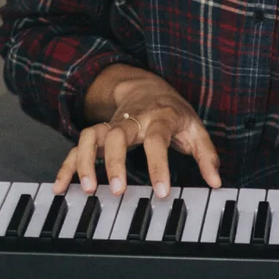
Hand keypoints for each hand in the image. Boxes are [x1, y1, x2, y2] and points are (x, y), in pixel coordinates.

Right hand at [54, 72, 220, 198]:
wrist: (146, 86)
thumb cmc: (172, 112)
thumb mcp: (194, 129)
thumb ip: (206, 155)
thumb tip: (216, 181)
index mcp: (158, 119)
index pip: (157, 140)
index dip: (158, 165)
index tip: (161, 192)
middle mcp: (131, 120)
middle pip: (117, 135)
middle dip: (115, 163)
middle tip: (117, 190)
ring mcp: (110, 126)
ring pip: (90, 137)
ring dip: (86, 162)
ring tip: (87, 189)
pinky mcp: (96, 134)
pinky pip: (77, 147)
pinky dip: (67, 166)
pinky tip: (61, 187)